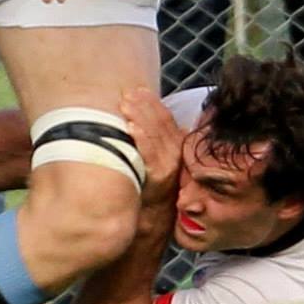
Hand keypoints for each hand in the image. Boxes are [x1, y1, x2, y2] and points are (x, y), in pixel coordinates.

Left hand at [119, 88, 183, 207]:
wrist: (156, 213)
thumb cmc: (153, 181)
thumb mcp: (161, 157)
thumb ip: (160, 138)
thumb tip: (147, 113)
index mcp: (177, 143)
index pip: (166, 118)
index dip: (152, 103)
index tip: (139, 90)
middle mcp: (175, 151)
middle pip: (159, 122)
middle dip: (143, 105)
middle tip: (127, 94)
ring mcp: (168, 163)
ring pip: (153, 133)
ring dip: (139, 116)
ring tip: (125, 105)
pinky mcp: (159, 175)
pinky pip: (149, 152)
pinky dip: (140, 137)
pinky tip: (130, 127)